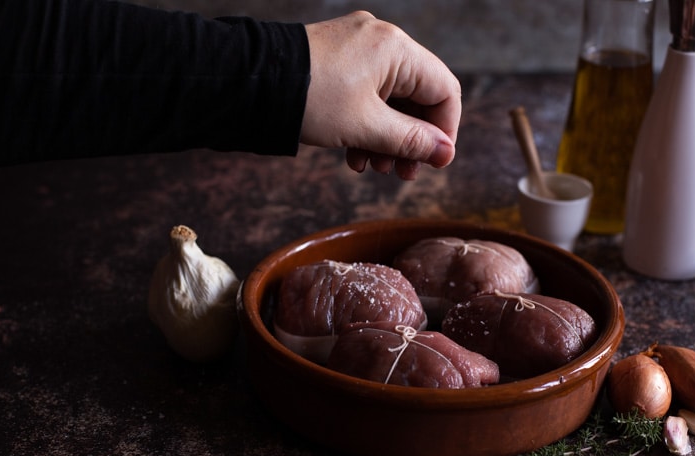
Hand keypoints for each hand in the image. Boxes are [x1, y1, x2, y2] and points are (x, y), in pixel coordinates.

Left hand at [302, 11, 460, 179]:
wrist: (249, 84)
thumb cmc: (308, 99)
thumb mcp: (365, 127)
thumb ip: (410, 141)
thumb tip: (445, 153)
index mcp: (395, 49)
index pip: (444, 90)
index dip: (445, 131)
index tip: (434, 162)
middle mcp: (381, 42)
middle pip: (417, 97)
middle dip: (411, 140)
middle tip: (402, 174)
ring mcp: (357, 49)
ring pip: (391, 100)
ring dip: (387, 139)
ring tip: (373, 167)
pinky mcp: (337, 61)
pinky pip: (367, 95)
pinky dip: (366, 126)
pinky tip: (354, 154)